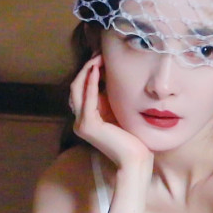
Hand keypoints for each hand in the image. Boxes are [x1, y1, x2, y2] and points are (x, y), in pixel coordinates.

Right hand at [69, 55, 153, 171]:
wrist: (135, 159)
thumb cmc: (133, 137)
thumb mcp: (120, 112)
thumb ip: (112, 99)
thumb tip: (112, 77)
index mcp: (88, 117)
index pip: (83, 88)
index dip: (89, 71)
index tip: (101, 57)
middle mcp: (81, 120)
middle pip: (77, 86)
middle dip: (87, 67)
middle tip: (99, 53)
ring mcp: (82, 123)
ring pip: (78, 90)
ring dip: (87, 71)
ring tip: (98, 58)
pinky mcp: (88, 125)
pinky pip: (87, 99)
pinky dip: (90, 83)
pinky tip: (96, 70)